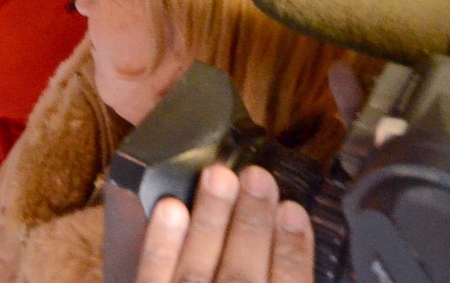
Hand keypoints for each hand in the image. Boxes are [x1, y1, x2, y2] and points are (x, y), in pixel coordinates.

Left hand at [135, 165, 314, 282]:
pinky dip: (161, 244)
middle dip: (251, 223)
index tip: (293, 209)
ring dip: (210, 220)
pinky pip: (152, 276)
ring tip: (219, 176)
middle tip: (257, 177)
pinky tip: (171, 208)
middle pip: (242, 275)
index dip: (293, 252)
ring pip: (196, 270)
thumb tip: (297, 235)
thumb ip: (286, 276)